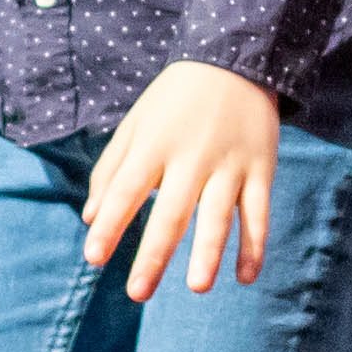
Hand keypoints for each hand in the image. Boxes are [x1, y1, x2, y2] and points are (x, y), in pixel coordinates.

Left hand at [79, 60, 284, 301]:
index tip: (93, 257)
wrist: (236, 60)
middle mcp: (192, 156)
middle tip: (137, 292)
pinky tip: (245, 278)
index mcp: (155, 144)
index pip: (126, 190)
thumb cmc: (174, 101)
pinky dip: (255, 246)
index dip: (110, 224)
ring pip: (219, 215)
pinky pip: (259, 213)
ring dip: (209, 253)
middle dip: (154, 254)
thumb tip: (91, 218)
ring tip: (197, 288)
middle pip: (171, 211)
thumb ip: (111, 170)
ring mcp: (230, 164)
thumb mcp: (136, 124)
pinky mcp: (261, 169)